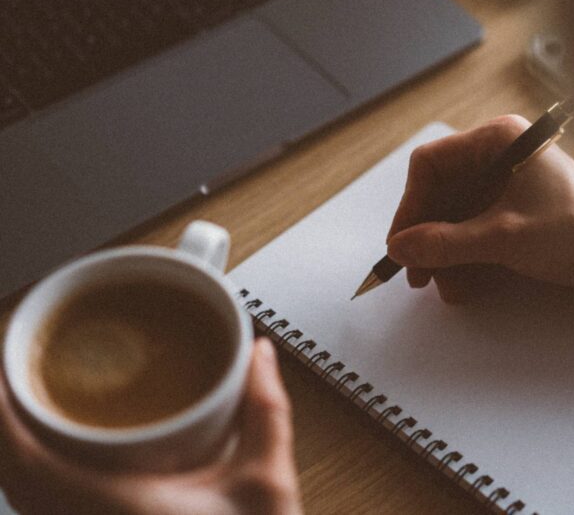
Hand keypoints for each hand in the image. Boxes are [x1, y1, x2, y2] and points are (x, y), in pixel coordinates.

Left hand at [0, 338, 301, 514]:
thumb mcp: (265, 482)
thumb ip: (265, 411)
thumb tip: (259, 356)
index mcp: (112, 509)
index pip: (22, 458)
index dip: (2, 408)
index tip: (8, 365)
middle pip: (9, 474)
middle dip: (5, 418)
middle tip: (18, 372)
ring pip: (17, 495)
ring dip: (13, 451)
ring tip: (26, 405)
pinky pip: (34, 508)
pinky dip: (26, 479)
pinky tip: (46, 457)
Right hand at [386, 115, 573, 304]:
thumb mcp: (503, 238)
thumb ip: (445, 242)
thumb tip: (401, 247)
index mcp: (499, 141)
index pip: (432, 165)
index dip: (411, 206)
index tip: (401, 244)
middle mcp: (503, 157)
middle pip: (443, 193)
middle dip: (428, 235)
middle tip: (416, 274)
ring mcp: (513, 187)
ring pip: (459, 217)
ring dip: (446, 253)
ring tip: (443, 287)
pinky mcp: (523, 215)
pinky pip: (479, 232)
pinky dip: (468, 258)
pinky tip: (462, 286)